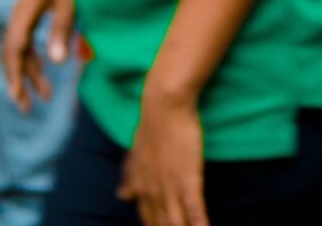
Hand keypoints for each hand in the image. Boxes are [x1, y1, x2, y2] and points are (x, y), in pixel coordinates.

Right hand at [1, 0, 75, 112]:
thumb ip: (63, 28)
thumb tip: (55, 63)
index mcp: (27, 7)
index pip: (14, 48)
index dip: (16, 75)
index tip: (20, 98)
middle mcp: (24, 7)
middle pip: (14, 50)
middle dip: (20, 79)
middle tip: (28, 107)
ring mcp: (30, 4)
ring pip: (23, 44)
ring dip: (32, 69)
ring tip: (47, 94)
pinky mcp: (40, 2)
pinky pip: (31, 34)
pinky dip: (39, 52)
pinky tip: (49, 64)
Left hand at [120, 89, 208, 225]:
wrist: (164, 106)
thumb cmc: (153, 126)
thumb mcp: (136, 155)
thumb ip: (131, 177)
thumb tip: (122, 196)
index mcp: (141, 187)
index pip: (148, 218)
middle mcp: (153, 193)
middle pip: (161, 225)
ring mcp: (170, 188)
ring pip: (176, 224)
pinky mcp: (188, 181)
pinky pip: (194, 211)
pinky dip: (199, 225)